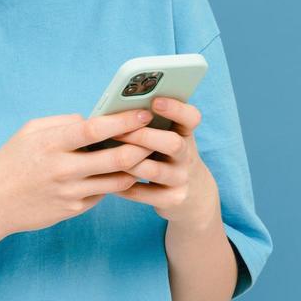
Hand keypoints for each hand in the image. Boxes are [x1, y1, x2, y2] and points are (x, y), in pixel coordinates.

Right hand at [0, 108, 164, 237]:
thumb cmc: (12, 161)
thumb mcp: (30, 131)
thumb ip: (62, 123)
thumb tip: (93, 120)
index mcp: (52, 144)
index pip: (95, 129)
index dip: (123, 121)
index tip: (144, 113)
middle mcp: (63, 169)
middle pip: (116, 158)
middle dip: (141, 146)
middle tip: (156, 136)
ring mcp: (70, 193)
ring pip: (117, 180)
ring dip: (135, 167)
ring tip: (146, 154)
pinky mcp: (73, 210)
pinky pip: (103, 194)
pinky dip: (114, 183)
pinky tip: (119, 174)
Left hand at [107, 97, 219, 226]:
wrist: (193, 193)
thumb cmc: (166, 155)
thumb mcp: (167, 137)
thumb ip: (149, 124)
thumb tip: (113, 110)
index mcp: (186, 134)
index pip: (191, 117)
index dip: (176, 108)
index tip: (155, 101)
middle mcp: (188, 155)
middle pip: (173, 143)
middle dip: (143, 136)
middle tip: (118, 132)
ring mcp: (182, 179)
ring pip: (154, 170)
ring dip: (128, 162)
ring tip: (107, 156)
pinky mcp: (173, 199)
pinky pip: (143, 193)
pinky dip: (123, 186)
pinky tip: (107, 179)